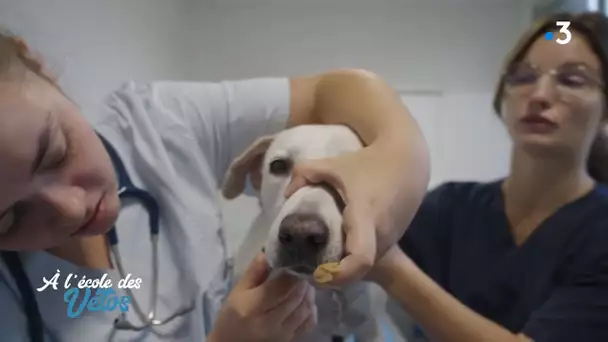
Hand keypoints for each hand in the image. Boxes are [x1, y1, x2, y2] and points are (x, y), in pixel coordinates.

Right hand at [209, 253, 316, 341]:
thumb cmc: (231, 318)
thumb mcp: (237, 293)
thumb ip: (253, 274)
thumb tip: (266, 254)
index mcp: (255, 306)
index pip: (283, 285)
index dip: (291, 272)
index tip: (292, 263)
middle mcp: (271, 321)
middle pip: (297, 295)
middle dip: (302, 281)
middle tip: (301, 272)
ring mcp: (283, 334)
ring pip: (306, 308)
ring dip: (309, 294)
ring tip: (304, 285)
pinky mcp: (290, 341)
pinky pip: (309, 324)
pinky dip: (311, 310)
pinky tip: (306, 302)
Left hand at [286, 138, 427, 285]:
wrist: (408, 162)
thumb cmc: (369, 163)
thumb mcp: (334, 164)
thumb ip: (305, 174)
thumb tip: (288, 193)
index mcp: (365, 217)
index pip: (360, 258)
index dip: (340, 274)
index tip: (318, 274)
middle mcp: (380, 235)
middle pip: (356, 270)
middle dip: (332, 275)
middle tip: (306, 269)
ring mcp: (390, 241)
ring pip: (362, 267)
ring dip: (342, 267)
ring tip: (317, 258)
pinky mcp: (393, 241)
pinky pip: (369, 258)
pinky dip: (351, 258)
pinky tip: (337, 245)